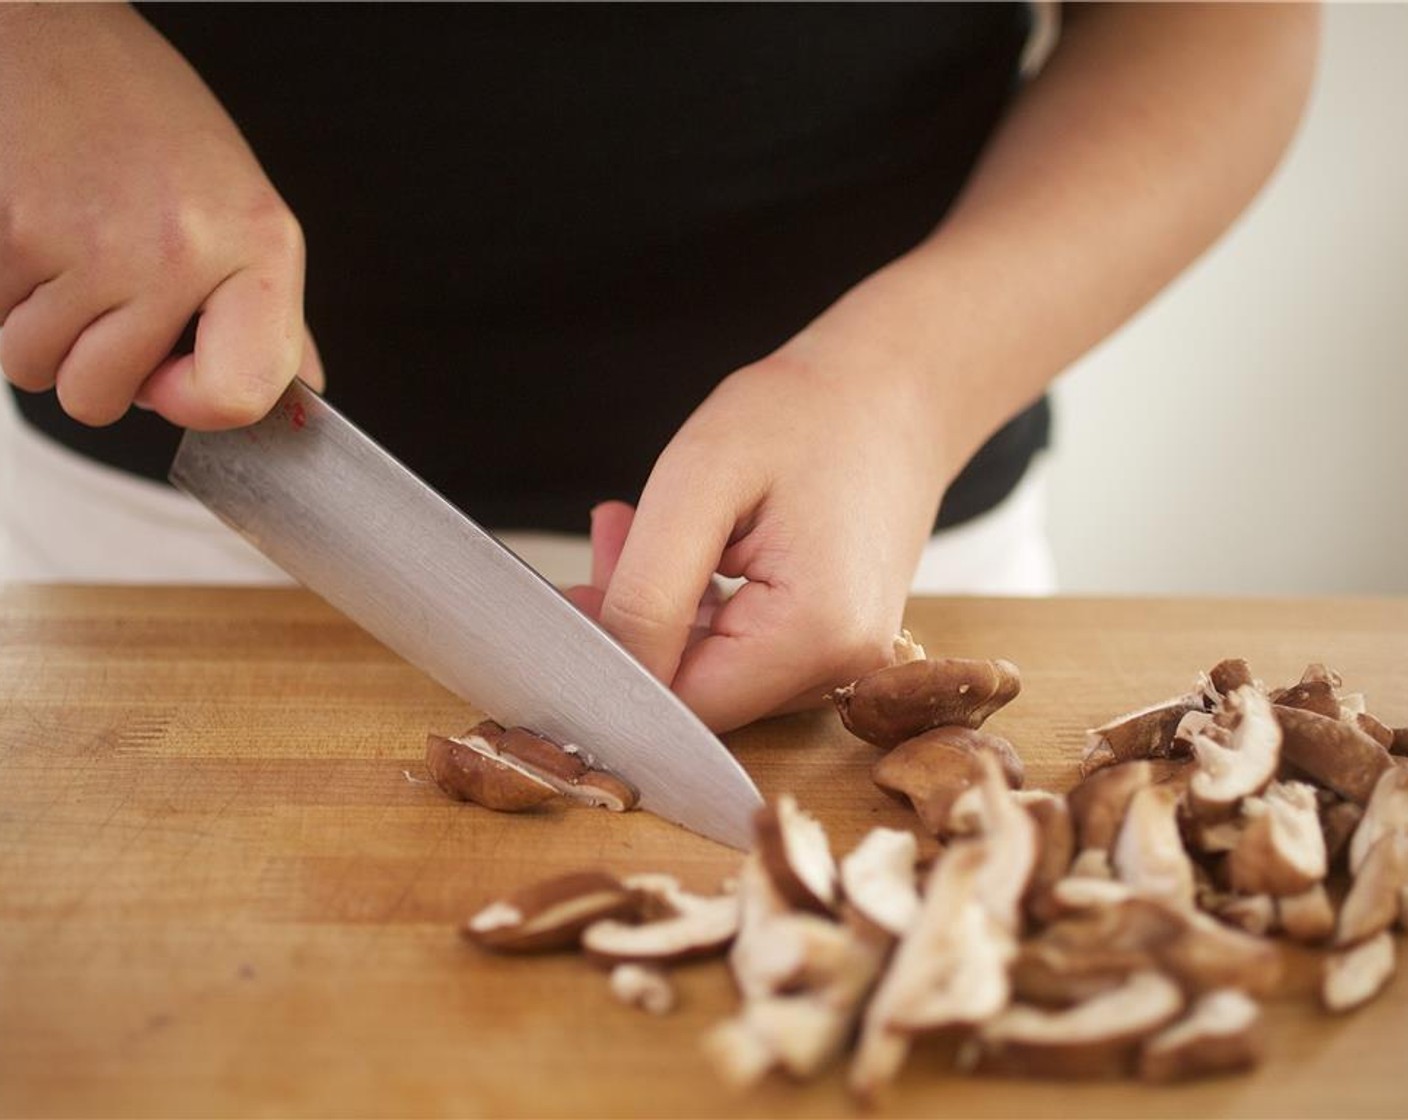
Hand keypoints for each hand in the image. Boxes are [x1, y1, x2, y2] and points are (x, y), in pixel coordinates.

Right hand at [0, 4, 320, 429]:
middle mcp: (180, 250)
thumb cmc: (148, 120)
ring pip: (38, 371)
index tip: (176, 376)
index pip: (239, 396)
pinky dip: (6, 297)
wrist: (53, 33)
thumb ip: (269, 314)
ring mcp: (92, 245)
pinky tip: (38, 238)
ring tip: (72, 259)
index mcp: (256, 247)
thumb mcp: (240, 208)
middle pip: (105, 401)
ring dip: (42, 333)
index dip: (197, 406)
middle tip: (107, 298)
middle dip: (94, 367)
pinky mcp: (13, 235)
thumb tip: (297, 398)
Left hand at [567, 342, 950, 733]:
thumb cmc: (807, 415)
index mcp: (817, 636)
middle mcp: (843, 668)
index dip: (616, 658)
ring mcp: (845, 661)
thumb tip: (609, 673)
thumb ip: (647, 591)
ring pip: (714, 670)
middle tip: (609, 536)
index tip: (579, 591)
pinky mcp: (834, 644)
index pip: (682, 702)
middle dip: (636, 624)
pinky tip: (687, 544)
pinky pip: (743, 650)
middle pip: (698, 690)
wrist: (896, 390)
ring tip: (639, 524)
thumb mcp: (699, 482)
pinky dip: (699, 605)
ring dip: (663, 608)